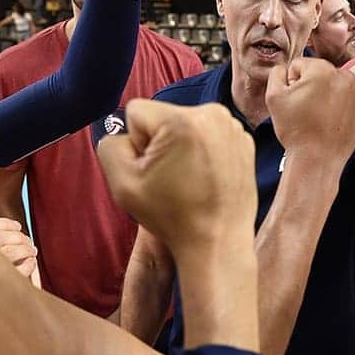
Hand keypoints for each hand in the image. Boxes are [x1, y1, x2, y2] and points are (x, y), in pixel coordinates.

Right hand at [0, 217, 37, 279]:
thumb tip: (16, 230)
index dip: (5, 223)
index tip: (18, 226)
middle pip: (0, 237)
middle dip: (19, 237)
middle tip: (28, 241)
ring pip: (10, 252)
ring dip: (26, 249)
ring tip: (33, 251)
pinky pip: (18, 271)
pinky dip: (29, 264)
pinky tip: (32, 262)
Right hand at [97, 99, 256, 253]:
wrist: (217, 242)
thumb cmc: (172, 217)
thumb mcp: (122, 184)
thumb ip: (110, 145)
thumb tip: (124, 133)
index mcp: (182, 120)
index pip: (136, 112)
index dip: (136, 145)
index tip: (153, 172)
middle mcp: (212, 114)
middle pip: (162, 116)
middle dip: (159, 143)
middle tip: (171, 180)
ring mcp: (232, 126)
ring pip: (184, 124)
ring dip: (180, 147)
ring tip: (189, 181)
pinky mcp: (244, 140)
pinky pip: (206, 134)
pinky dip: (202, 152)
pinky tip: (205, 178)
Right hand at [266, 58, 354, 167]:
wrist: (317, 159)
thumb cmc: (296, 131)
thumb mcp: (273, 98)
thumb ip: (276, 74)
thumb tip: (284, 69)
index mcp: (321, 69)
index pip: (300, 65)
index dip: (291, 83)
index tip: (293, 100)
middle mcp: (343, 77)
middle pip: (318, 74)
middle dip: (309, 88)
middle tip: (303, 111)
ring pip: (333, 87)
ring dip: (323, 97)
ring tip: (315, 118)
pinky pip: (345, 101)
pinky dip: (336, 109)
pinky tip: (327, 123)